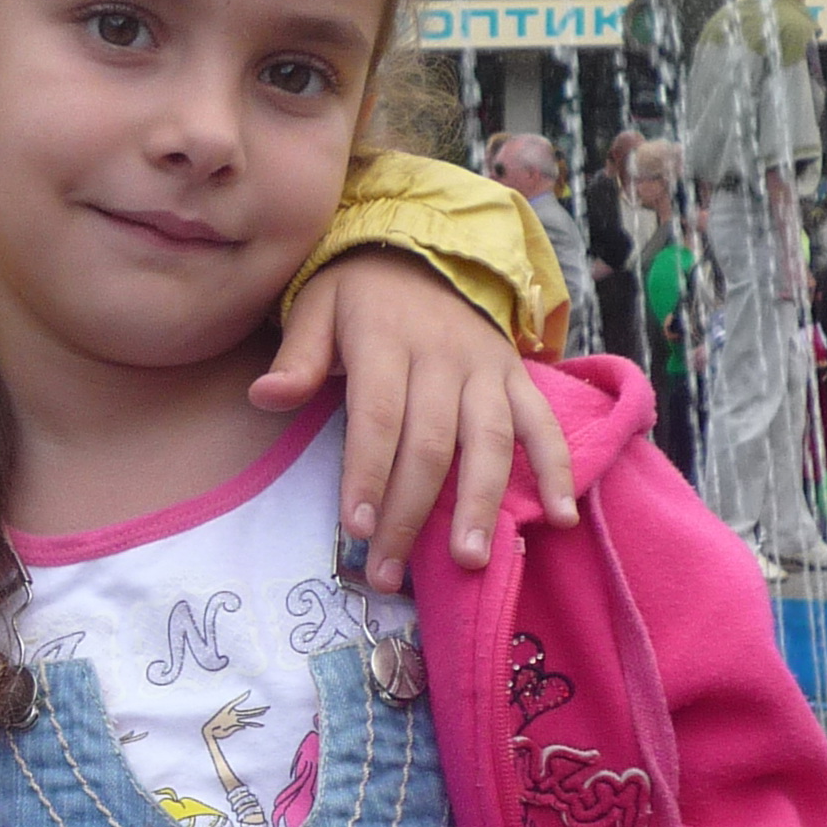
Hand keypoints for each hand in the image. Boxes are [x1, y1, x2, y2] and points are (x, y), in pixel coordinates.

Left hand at [252, 251, 577, 594]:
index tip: (357, 528)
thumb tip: (265, 396)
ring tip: (470, 561)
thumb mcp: (316, 308)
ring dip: (480, 506)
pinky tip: (562, 517)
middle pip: (431, 444)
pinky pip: (543, 425)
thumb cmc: (360, 295)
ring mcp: (486, 370)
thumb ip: (296, 358)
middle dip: (409, 514)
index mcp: (385, 341)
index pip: (379, 416)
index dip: (369, 474)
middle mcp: (441, 357)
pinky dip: (558, 469)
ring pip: (489, 443)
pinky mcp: (516, 378)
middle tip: (388, 574)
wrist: (425, 252)